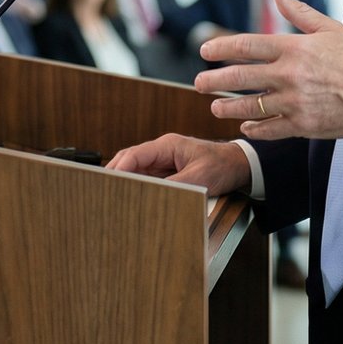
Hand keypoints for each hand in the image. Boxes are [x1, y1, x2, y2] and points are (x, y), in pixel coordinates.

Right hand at [107, 134, 250, 195]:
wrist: (239, 165)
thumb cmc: (222, 165)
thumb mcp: (200, 178)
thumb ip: (176, 186)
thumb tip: (155, 196)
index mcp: (167, 145)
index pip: (135, 154)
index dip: (119, 169)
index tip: (110, 183)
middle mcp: (161, 151)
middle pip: (130, 161)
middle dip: (116, 175)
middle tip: (104, 191)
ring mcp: (163, 162)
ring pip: (136, 170)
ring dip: (126, 182)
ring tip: (114, 197)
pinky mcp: (167, 172)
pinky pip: (147, 179)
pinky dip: (138, 187)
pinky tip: (132, 198)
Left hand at [197, 0, 342, 140]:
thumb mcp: (329, 28)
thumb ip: (298, 12)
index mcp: (294, 48)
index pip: (247, 45)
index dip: (221, 48)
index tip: (204, 51)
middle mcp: (290, 74)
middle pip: (241, 76)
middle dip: (214, 80)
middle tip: (198, 83)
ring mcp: (295, 102)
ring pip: (250, 106)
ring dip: (228, 107)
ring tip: (215, 107)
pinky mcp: (303, 126)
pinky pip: (269, 129)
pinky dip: (254, 129)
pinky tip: (245, 127)